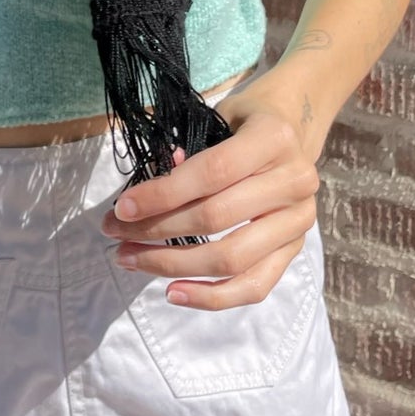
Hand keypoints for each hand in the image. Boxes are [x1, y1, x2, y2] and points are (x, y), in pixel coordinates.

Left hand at [98, 84, 319, 309]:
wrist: (292, 132)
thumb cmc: (243, 122)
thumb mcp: (217, 118)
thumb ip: (188, 151)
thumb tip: (146, 197)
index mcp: (273, 138)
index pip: (212, 172)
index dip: (163, 194)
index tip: (121, 208)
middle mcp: (295, 181)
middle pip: (216, 218)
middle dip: (157, 230)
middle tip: (115, 234)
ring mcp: (299, 221)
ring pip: (232, 259)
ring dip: (173, 265)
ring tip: (131, 260)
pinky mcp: (295, 251)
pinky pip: (254, 286)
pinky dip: (211, 297)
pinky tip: (172, 292)